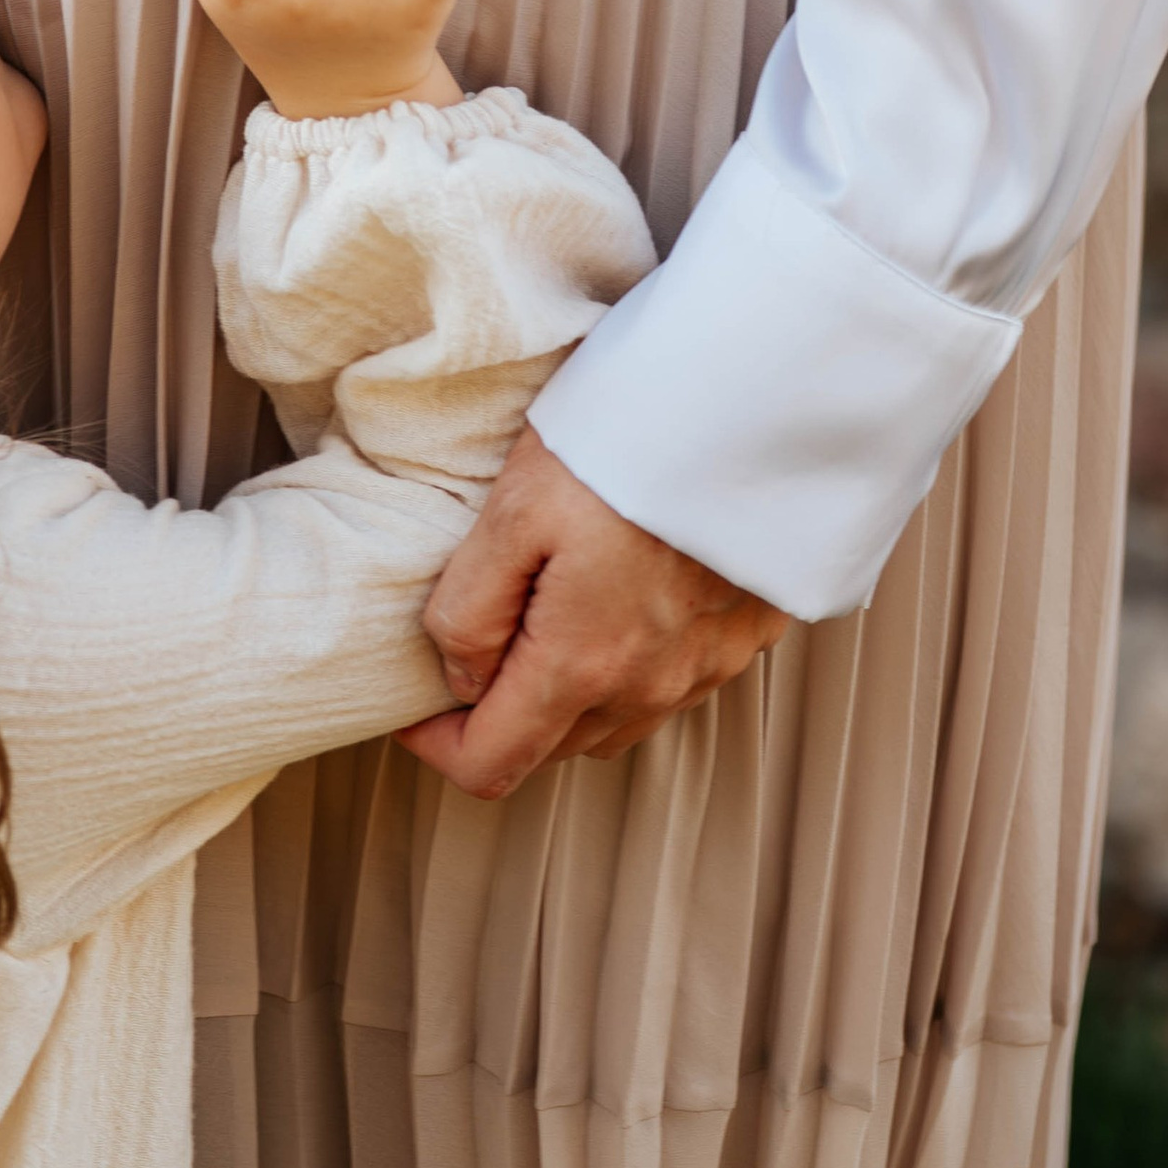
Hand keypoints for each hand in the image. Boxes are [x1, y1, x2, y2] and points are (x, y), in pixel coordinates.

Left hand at [399, 430, 786, 796]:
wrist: (753, 402)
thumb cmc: (626, 442)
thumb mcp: (514, 511)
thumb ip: (471, 610)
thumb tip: (460, 677)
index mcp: (584, 664)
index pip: (491, 766)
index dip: (435, 747)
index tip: (413, 706)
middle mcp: (650, 687)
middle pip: (551, 750)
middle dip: (500, 718)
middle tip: (477, 642)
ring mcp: (706, 668)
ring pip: (612, 723)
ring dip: (566, 697)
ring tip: (544, 617)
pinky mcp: (745, 637)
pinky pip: (669, 685)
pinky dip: (628, 667)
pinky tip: (619, 598)